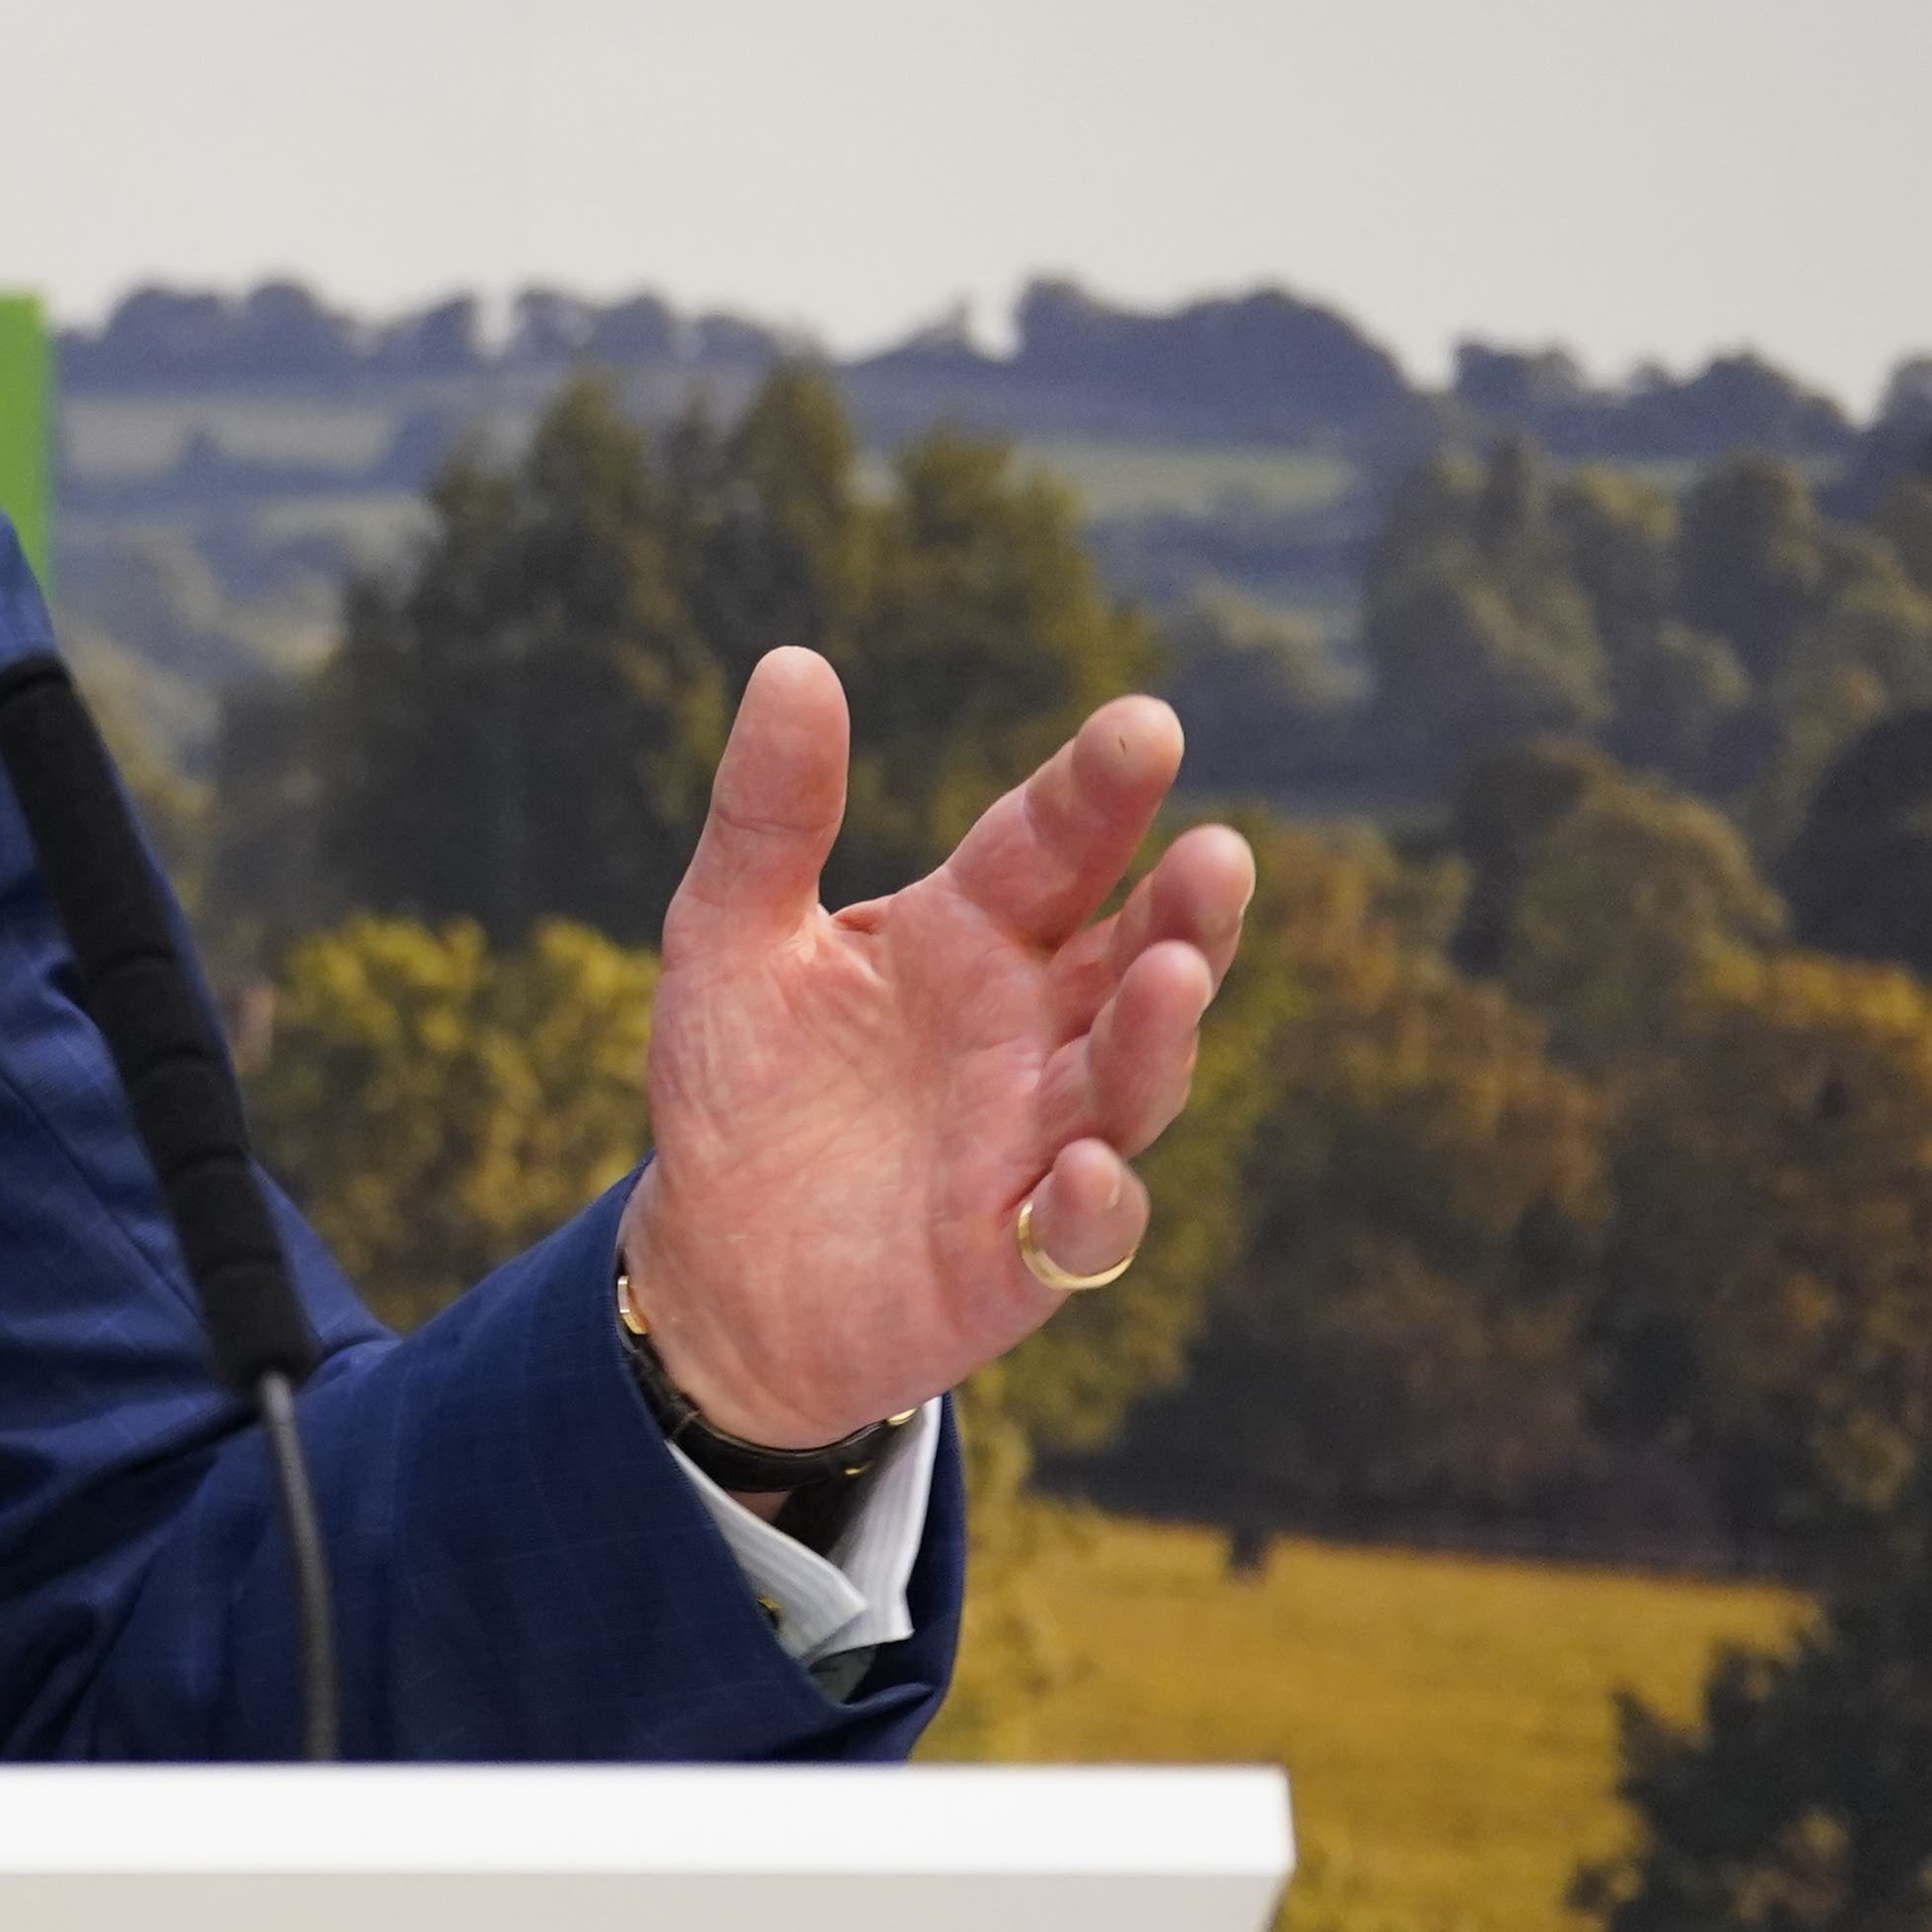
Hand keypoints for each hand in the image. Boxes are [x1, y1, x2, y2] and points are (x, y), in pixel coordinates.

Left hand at [624, 651, 1252, 1450]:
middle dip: (1185, 909)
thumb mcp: (726, 938)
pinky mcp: (1021, 1255)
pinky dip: (1092, 1202)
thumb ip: (768, 814)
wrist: (714, 1270)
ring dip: (1161, 1034)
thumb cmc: (741, 1089)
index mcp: (969, 935)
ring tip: (1175, 974)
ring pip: (1128, 1081)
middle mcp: (1031, 1029)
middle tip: (1218, 853)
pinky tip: (1079, 1170)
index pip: (1051, 846)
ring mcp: (1040, 1141)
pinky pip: (1081, 1229)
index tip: (1145, 724)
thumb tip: (792, 661)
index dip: (1097, 791)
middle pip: (1134, 956)